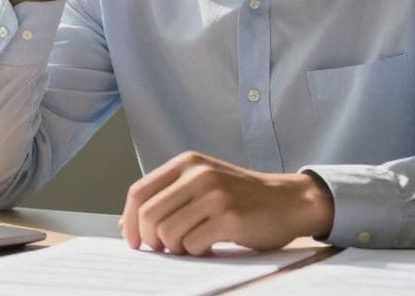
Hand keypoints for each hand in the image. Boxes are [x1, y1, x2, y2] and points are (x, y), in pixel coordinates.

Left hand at [118, 151, 334, 255]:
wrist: (289, 200)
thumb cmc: (241, 197)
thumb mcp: (201, 185)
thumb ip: (166, 198)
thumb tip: (125, 226)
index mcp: (187, 162)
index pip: (138, 191)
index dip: (129, 220)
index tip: (133, 241)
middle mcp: (198, 174)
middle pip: (149, 215)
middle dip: (150, 241)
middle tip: (164, 249)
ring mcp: (215, 194)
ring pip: (168, 234)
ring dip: (176, 248)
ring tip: (193, 244)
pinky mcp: (230, 217)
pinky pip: (194, 245)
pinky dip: (197, 252)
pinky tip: (211, 245)